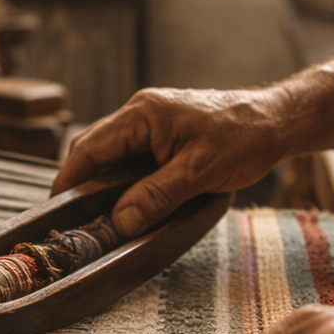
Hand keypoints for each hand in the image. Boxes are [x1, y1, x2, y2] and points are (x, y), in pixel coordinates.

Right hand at [52, 86, 299, 237]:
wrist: (276, 121)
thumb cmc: (244, 138)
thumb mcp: (198, 173)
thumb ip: (156, 196)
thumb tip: (121, 220)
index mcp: (143, 115)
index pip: (89, 147)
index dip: (68, 180)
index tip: (57, 209)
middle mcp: (142, 113)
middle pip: (94, 149)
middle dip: (82, 183)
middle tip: (76, 219)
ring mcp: (153, 122)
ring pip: (113, 154)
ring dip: (105, 182)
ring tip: (99, 215)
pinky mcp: (165, 134)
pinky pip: (133, 156)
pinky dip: (125, 179)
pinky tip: (130, 201)